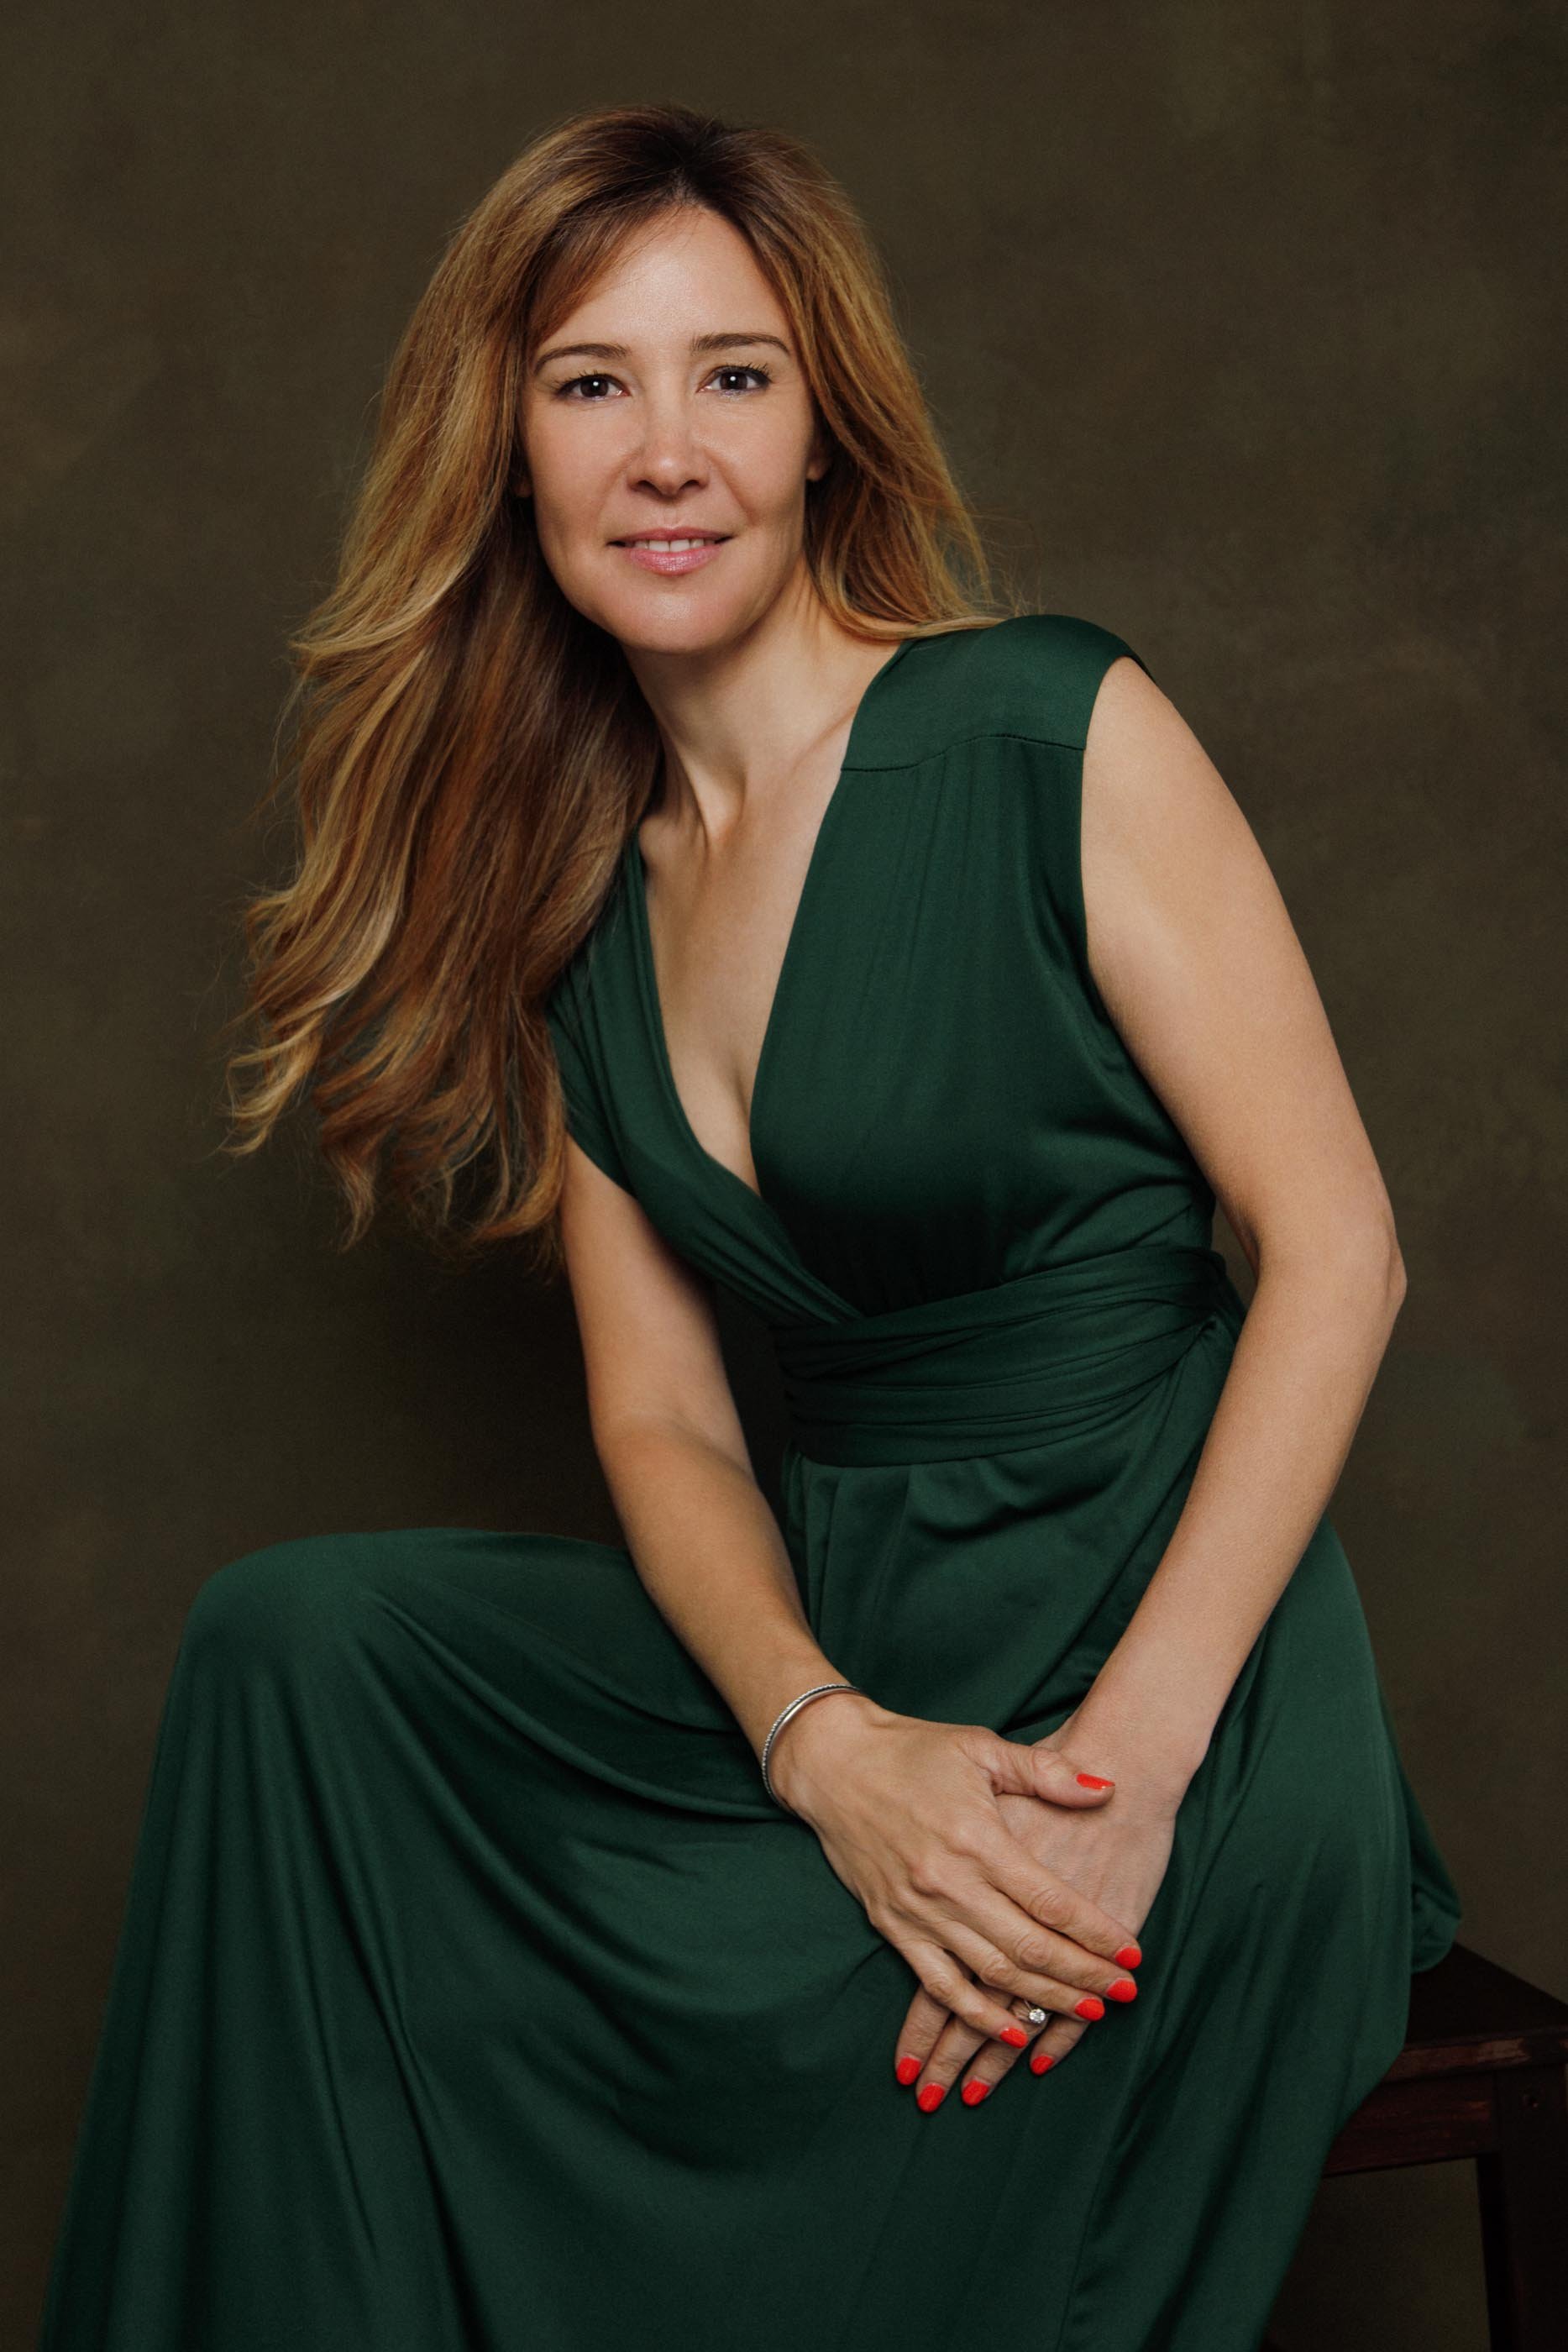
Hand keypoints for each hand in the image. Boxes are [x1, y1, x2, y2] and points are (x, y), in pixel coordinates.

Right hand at [769, 1694, 1145, 2048]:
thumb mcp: (982, 1747)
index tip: (1133, 1956)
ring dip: (1042, 2000)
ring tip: (1088, 2014)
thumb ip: (1047, 1773)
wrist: (834, 1763)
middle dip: (1084, 1976)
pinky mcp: (893, 1927)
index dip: (1096, 1933)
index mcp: (977, 1837)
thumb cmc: (913, 1751)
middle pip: (1030, 1946)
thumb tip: (1106, 1790)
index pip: (1050, 1900)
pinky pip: (939, 1985)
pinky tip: (1012, 2032)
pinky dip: (977, 2014)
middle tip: (1124, 1995)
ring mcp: (918, 1910)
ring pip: (992, 1972)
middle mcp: (949, 1882)